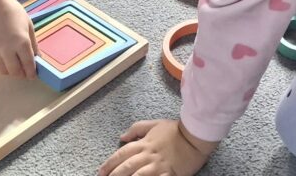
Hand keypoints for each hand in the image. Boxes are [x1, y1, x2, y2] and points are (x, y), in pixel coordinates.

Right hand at [0, 0, 37, 78]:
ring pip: (4, 71)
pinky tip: (7, 59)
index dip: (32, 73)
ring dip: (11, 72)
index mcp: (22, 42)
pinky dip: (2, 65)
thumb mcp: (29, 26)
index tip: (33, 75)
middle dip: (22, 75)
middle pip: (16, 72)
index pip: (28, 65)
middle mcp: (8, 50)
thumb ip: (34, 45)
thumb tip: (38, 58)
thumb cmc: (13, 13)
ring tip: (16, 67)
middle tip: (26, 73)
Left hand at [98, 120, 215, 175]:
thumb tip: (122, 136)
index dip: (110, 163)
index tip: (101, 171)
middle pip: (127, 167)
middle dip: (114, 175)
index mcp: (144, 144)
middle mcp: (148, 155)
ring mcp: (158, 166)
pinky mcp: (168, 175)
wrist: (195, 137)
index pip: (122, 154)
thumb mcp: (155, 124)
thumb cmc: (175, 130)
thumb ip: (137, 129)